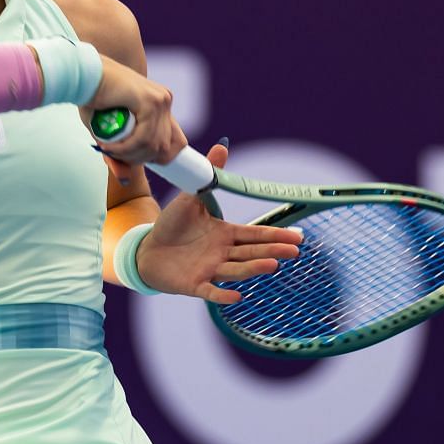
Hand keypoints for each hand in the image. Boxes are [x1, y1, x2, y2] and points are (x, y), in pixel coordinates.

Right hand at [85, 59, 185, 166]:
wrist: (83, 74)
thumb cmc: (92, 99)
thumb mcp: (109, 132)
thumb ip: (120, 154)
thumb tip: (126, 181)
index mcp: (160, 105)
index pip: (175, 141)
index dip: (157, 157)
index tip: (134, 159)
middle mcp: (164, 101)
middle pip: (164, 146)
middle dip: (139, 158)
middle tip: (115, 155)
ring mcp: (160, 100)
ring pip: (154, 144)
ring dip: (130, 154)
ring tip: (109, 149)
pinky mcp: (151, 101)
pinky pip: (144, 137)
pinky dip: (126, 148)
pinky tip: (110, 145)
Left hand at [135, 142, 305, 302]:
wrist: (146, 249)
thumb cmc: (172, 226)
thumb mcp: (191, 198)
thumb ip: (209, 176)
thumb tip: (221, 146)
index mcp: (225, 234)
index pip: (254, 234)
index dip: (275, 235)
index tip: (297, 237)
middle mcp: (223, 253)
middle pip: (251, 252)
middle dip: (272, 251)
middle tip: (294, 251)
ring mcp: (210, 270)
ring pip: (236, 270)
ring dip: (253, 269)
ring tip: (272, 265)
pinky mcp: (194, 284)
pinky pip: (210, 291)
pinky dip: (222, 295)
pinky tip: (237, 297)